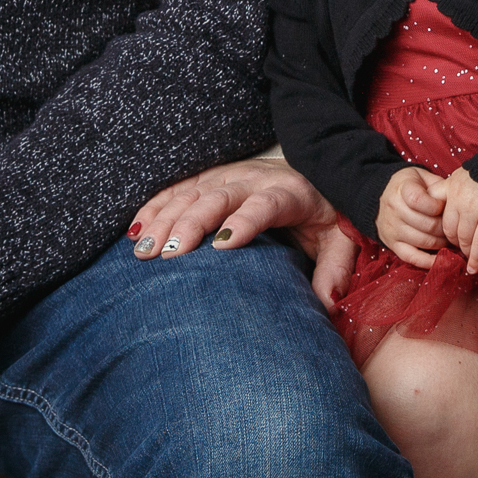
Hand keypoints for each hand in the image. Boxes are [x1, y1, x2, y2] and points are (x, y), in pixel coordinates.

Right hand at [127, 152, 358, 307]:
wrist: (317, 172)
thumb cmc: (327, 214)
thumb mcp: (341, 240)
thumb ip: (335, 271)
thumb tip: (327, 306)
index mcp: (288, 193)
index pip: (264, 206)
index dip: (244, 222)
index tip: (222, 246)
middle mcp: (254, 179)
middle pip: (218, 198)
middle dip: (190, 224)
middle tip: (167, 254)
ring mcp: (229, 175)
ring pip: (191, 193)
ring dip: (164, 219)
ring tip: (143, 249)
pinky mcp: (212, 177)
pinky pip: (178, 190)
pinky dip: (155, 207)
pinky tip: (136, 229)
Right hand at [376, 167, 444, 269]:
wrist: (380, 195)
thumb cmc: (408, 185)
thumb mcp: (420, 177)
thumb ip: (437, 185)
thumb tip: (455, 198)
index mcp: (402, 189)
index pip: (419, 200)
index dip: (436, 206)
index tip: (444, 206)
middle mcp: (394, 209)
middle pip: (427, 224)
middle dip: (445, 227)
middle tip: (453, 227)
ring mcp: (392, 229)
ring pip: (423, 241)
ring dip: (441, 243)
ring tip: (449, 239)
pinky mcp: (392, 244)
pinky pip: (411, 257)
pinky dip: (428, 261)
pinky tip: (441, 259)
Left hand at [430, 167, 477, 273]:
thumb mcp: (459, 175)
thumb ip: (447, 189)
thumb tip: (435, 205)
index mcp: (450, 189)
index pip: (436, 214)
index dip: (440, 228)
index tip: (444, 236)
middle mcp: (458, 201)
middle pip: (449, 230)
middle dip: (453, 242)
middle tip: (459, 247)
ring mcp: (474, 211)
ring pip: (463, 239)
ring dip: (466, 252)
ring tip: (469, 258)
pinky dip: (476, 259)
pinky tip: (474, 268)